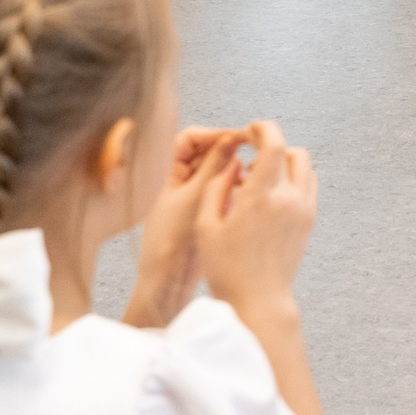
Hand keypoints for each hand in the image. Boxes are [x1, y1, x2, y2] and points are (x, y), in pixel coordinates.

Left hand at [126, 130, 241, 326]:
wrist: (170, 278)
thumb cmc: (172, 240)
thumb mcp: (196, 197)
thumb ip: (214, 166)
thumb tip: (230, 138)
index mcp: (165, 172)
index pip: (190, 138)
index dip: (214, 135)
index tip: (238, 138)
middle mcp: (177, 179)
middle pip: (206, 151)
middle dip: (227, 149)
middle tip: (250, 151)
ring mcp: (191, 194)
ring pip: (216, 168)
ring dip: (232, 167)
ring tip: (250, 172)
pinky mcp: (204, 209)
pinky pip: (221, 186)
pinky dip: (234, 183)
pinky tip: (248, 188)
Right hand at [194, 120, 316, 317]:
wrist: (259, 300)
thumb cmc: (225, 267)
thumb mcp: (206, 225)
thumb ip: (217, 187)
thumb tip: (234, 163)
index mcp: (262, 196)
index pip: (274, 143)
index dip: (262, 129)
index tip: (249, 130)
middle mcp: (290, 199)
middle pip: (293, 151)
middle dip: (272, 145)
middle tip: (250, 155)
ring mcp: (304, 210)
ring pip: (304, 167)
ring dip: (284, 162)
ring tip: (257, 178)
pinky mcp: (309, 221)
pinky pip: (308, 186)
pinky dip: (293, 179)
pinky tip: (269, 195)